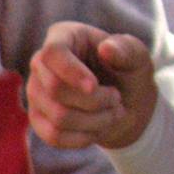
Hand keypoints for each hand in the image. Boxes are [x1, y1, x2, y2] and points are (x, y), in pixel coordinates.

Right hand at [28, 22, 157, 149]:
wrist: (125, 102)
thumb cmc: (128, 72)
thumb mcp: (137, 57)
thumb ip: (127, 50)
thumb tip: (106, 48)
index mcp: (64, 36)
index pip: (53, 53)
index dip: (72, 72)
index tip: (94, 86)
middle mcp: (41, 62)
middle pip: (55, 89)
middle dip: (94, 101)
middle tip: (116, 98)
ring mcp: (36, 92)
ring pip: (58, 116)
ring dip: (95, 120)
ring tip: (113, 112)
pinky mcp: (38, 119)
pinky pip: (54, 136)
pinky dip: (84, 137)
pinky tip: (98, 128)